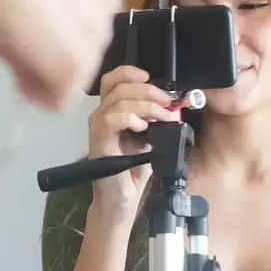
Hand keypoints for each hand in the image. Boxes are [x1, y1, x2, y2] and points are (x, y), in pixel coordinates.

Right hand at [87, 66, 179, 212]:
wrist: (122, 198)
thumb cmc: (133, 170)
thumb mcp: (150, 138)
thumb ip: (155, 119)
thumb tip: (172, 106)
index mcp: (112, 111)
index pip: (113, 81)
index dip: (129, 72)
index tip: (149, 77)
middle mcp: (101, 116)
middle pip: (118, 87)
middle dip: (148, 91)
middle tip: (167, 103)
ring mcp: (98, 129)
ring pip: (117, 102)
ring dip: (145, 106)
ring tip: (162, 118)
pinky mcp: (98, 143)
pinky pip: (110, 120)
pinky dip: (129, 118)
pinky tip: (142, 127)